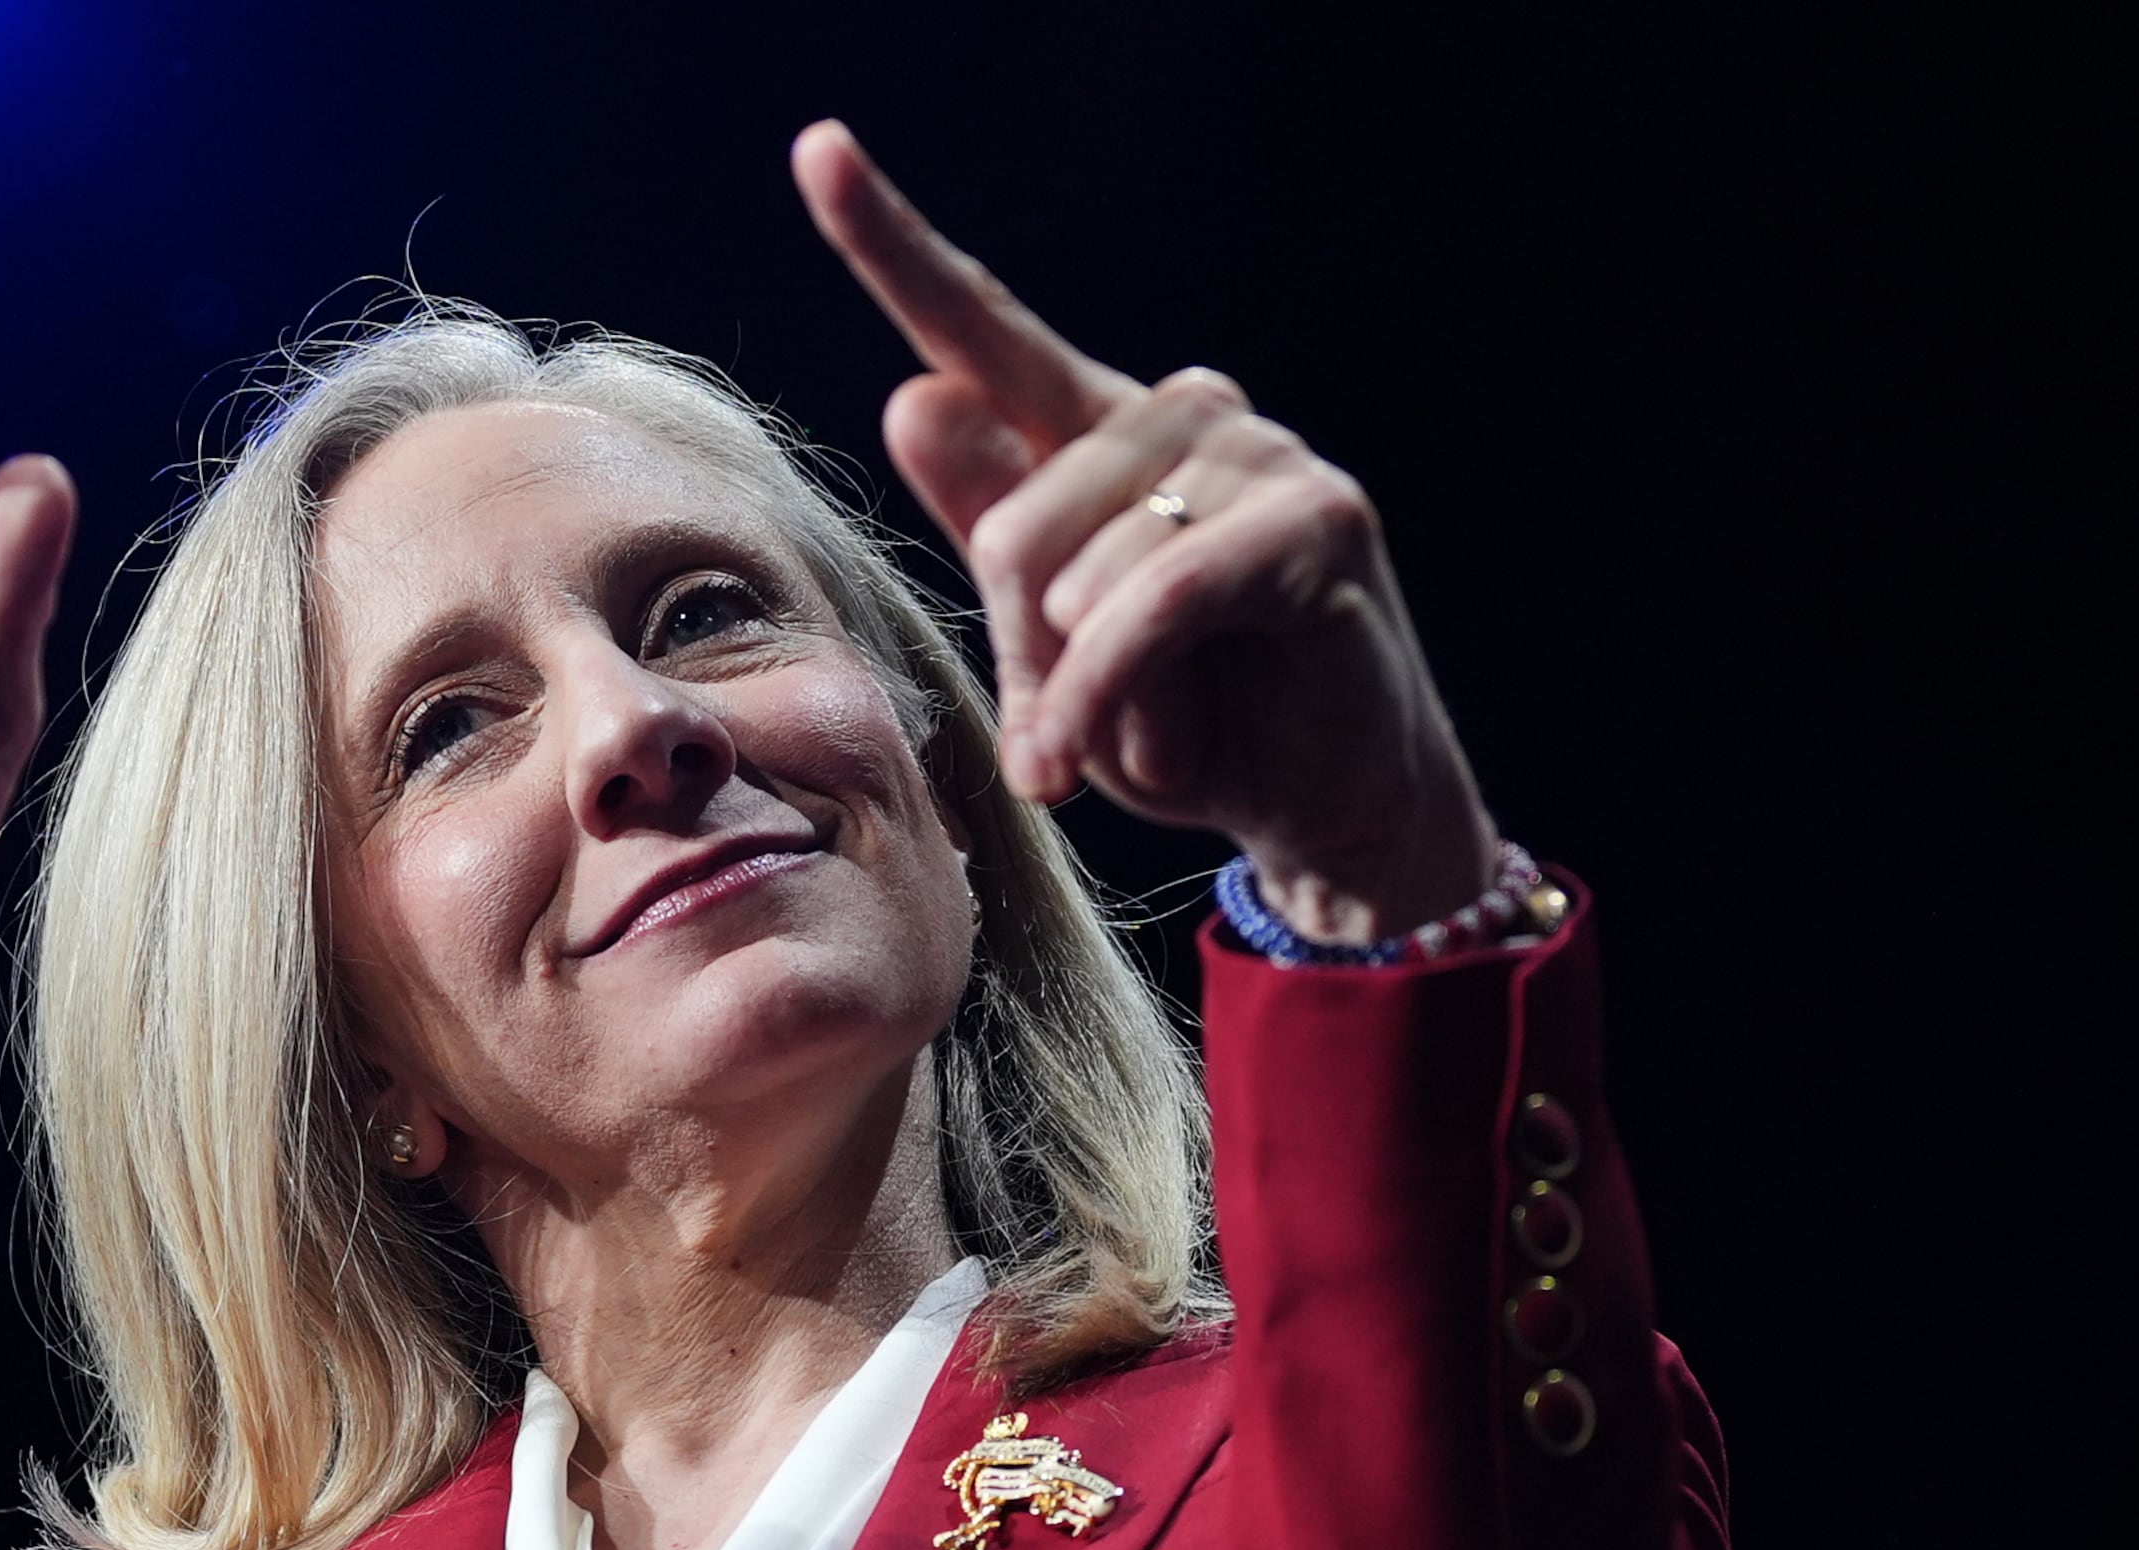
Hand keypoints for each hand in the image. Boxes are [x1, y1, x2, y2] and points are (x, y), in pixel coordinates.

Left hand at [791, 123, 1497, 941]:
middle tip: (1076, 734)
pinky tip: (1152, 751)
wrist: (1323, 810)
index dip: (890, 243)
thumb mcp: (1051, 649)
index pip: (977, 327)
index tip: (816, 150)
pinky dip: (1125, 693)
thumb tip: (916, 396)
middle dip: (1027, 661)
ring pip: (1079, 576)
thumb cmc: (1183, 724)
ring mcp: (1253, 454)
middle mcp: (1174, 412)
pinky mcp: (1315, 518)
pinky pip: (1156, 605)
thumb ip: (989, 530)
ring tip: (1153, 733)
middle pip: (1009, 525)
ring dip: (1090, 696)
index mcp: (1090, 430)